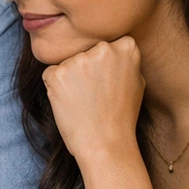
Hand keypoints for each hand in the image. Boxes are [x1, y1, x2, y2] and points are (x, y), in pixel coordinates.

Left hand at [42, 36, 144, 166]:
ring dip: (70, 78)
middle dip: (86, 68)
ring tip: (83, 101)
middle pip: (85, 51)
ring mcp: (78, 60)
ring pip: (67, 62)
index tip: (108, 82)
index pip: (108, 45)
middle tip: (94, 94)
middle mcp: (102, 48)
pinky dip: (55, 87)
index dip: (105, 64)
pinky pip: (51, 74)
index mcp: (126, 47)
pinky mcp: (57, 73)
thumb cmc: (121, 117)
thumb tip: (115, 49)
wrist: (105, 143)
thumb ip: (126, 61)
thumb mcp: (137, 82)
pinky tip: (69, 102)